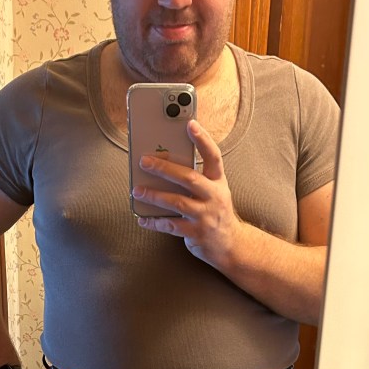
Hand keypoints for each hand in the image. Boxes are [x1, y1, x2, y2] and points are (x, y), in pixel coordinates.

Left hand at [132, 120, 241, 268]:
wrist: (231, 245)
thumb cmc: (215, 212)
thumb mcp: (213, 191)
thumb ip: (195, 178)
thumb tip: (163, 163)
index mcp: (218, 182)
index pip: (213, 156)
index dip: (202, 139)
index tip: (190, 124)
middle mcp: (214, 196)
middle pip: (189, 178)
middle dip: (165, 168)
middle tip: (144, 161)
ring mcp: (206, 216)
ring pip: (177, 202)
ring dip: (154, 195)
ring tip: (137, 190)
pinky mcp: (196, 233)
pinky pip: (170, 226)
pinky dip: (154, 222)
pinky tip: (142, 219)